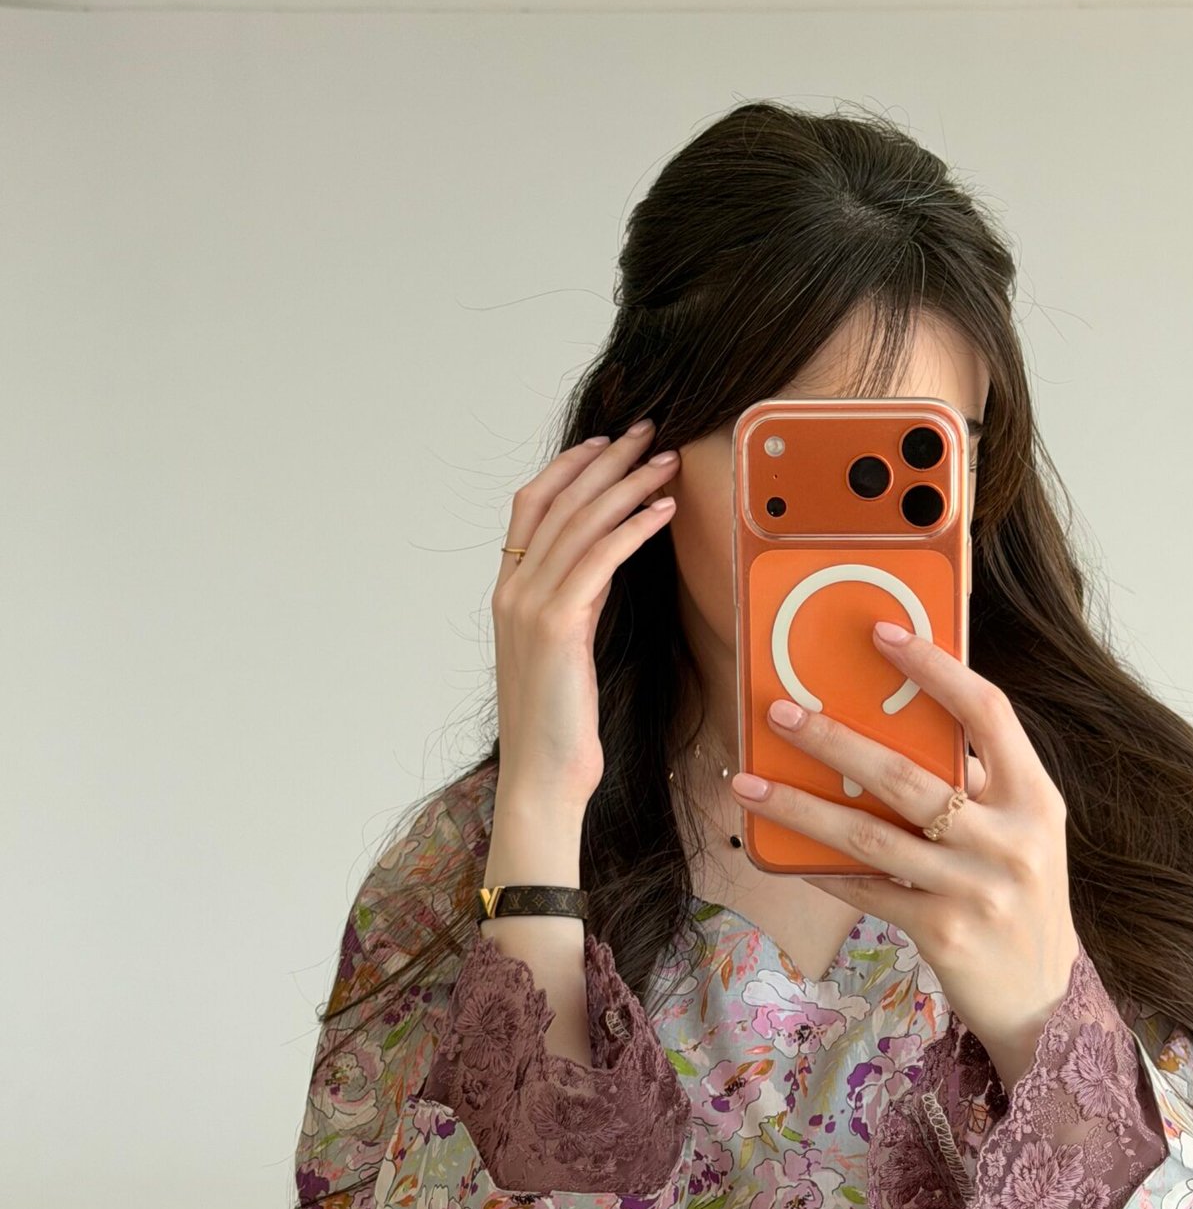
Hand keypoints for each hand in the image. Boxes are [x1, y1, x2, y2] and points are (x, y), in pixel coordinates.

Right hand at [491, 418, 679, 812]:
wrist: (542, 776)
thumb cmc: (559, 725)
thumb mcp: (565, 652)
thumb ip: (575, 605)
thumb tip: (603, 570)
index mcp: (509, 593)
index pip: (532, 506)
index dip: (570, 467)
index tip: (607, 443)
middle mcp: (512, 590)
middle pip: (560, 501)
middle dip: (607, 461)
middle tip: (648, 432)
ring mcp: (530, 605)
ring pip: (581, 522)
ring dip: (628, 484)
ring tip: (666, 460)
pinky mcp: (558, 624)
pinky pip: (601, 559)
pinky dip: (634, 527)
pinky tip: (663, 509)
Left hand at [730, 620, 1080, 1088]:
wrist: (1044, 999)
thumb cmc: (1017, 897)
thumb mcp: (1020, 833)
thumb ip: (979, 782)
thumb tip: (896, 720)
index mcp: (1035, 797)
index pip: (988, 712)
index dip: (936, 667)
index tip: (883, 632)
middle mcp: (1013, 839)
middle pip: (909, 773)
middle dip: (835, 737)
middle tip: (780, 711)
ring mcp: (979, 889)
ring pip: (871, 835)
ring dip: (800, 806)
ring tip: (748, 783)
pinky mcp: (945, 933)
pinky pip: (867, 890)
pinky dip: (822, 869)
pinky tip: (779, 851)